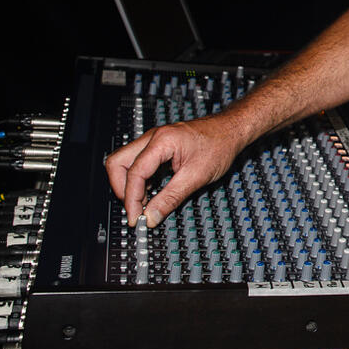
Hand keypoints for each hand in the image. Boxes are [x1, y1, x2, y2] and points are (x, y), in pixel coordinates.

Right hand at [104, 114, 249, 226]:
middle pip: (117, 163)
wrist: (232, 130)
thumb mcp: (196, 177)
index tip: (136, 218)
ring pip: (125, 162)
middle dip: (121, 189)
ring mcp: (154, 141)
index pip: (134, 173)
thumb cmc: (220, 145)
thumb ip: (170, 198)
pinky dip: (139, 180)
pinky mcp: (158, 146)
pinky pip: (137, 163)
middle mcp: (153, 138)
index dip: (132, 199)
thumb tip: (151, 217)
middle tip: (134, 209)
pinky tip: (151, 192)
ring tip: (144, 204)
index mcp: (161, 141)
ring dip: (130, 185)